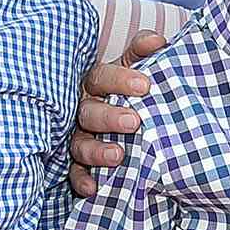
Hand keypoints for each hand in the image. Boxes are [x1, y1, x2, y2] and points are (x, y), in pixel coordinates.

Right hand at [68, 34, 164, 196]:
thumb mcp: (139, 69)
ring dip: (96, 150)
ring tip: (118, 155)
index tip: (145, 86)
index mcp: (96, 83)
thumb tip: (156, 41)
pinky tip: (94, 188)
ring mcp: (77, 136)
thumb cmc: (134, 92)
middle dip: (109, 116)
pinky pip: (74, 173)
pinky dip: (82, 181)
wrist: (132, 121)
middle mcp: (83, 108)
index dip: (120, 80)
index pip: (101, 77)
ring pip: (79, 143)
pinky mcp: (76, 164)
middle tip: (134, 121)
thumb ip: (146, 52)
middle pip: (88, 110)